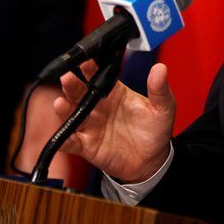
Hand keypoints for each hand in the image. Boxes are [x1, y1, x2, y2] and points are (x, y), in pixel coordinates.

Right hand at [54, 60, 174, 182]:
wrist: (152, 161)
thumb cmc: (155, 131)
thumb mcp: (163, 107)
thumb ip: (159, 89)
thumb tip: (160, 68)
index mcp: (115, 93)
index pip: (100, 77)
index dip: (91, 69)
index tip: (87, 62)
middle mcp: (99, 107)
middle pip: (80, 93)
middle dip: (73, 85)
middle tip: (68, 78)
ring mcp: (91, 126)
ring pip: (72, 115)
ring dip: (64, 109)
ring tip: (60, 103)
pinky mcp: (87, 146)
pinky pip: (72, 142)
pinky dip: (65, 139)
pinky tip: (63, 137)